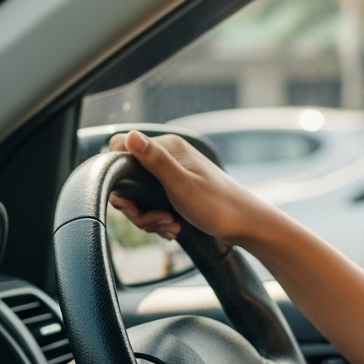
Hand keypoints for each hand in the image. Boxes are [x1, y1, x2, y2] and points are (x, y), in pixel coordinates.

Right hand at [107, 131, 267, 244]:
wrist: (245, 225)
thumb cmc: (218, 206)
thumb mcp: (181, 185)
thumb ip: (155, 161)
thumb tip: (131, 136)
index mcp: (169, 147)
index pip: (120, 148)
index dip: (118, 176)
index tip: (130, 201)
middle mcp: (169, 157)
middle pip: (127, 179)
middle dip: (138, 207)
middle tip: (160, 218)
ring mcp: (173, 174)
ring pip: (139, 197)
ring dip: (150, 218)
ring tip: (172, 225)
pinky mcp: (176, 191)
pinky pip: (153, 205)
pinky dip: (159, 221)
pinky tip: (175, 227)